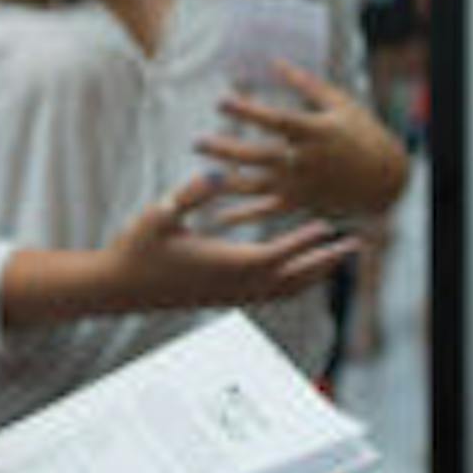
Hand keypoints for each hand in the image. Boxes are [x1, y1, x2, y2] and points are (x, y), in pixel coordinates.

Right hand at [96, 169, 359, 314]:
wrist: (117, 287)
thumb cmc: (135, 248)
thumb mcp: (159, 214)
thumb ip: (191, 194)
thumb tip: (218, 174)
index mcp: (221, 265)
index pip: (275, 255)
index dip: (304, 242)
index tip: (329, 226)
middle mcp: (232, 286)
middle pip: (292, 279)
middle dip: (324, 261)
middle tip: (355, 245)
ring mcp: (229, 296)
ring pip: (284, 290)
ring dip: (314, 274)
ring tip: (336, 257)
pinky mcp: (223, 298)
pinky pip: (270, 295)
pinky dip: (294, 284)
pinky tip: (300, 273)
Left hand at [198, 61, 408, 219]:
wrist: (385, 178)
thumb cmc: (362, 133)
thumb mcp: (340, 103)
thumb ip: (306, 84)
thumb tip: (276, 62)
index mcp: (314, 131)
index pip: (274, 120)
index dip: (247, 111)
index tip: (221, 101)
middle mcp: (304, 160)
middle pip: (257, 155)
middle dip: (226, 149)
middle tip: (197, 141)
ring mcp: (301, 185)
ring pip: (257, 186)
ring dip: (226, 183)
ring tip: (200, 177)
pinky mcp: (300, 203)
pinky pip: (267, 212)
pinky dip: (242, 216)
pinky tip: (217, 216)